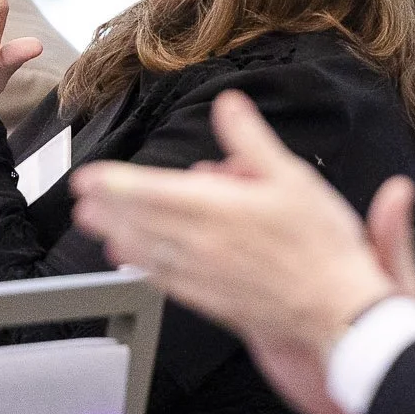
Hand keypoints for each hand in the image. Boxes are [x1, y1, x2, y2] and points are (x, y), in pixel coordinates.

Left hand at [71, 91, 414, 413]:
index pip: (151, 192)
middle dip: (106, 209)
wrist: (335, 308)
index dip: (115, 184)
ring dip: (115, 235)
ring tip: (91, 225)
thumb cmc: (319, 244)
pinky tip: (128, 261)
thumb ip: (251, 141)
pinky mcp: (210, 300)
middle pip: (140, 222)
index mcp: (217, 208)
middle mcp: (201, 242)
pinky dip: (140, 268)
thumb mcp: (292, 177)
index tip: (89, 177)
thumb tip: (228, 104)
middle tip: (79, 199)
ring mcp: (202, 274)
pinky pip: (164, 280)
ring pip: (146, 252)